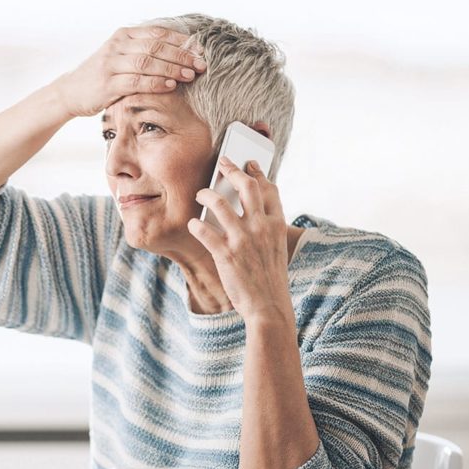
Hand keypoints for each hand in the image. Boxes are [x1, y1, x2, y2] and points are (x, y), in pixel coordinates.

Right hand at [52, 26, 206, 118]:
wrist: (71, 92)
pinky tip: (170, 85)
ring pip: (147, 62)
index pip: (158, 34)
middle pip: (156, 47)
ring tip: (189, 75)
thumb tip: (179, 54)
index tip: (200, 51)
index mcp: (124, 35)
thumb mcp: (121, 57)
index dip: (181, 42)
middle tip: (200, 65)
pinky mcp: (107, 84)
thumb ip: (143, 52)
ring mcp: (111, 64)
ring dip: (172, 68)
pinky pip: (136, 81)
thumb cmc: (102, 76)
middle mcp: (117, 46)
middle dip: (181, 56)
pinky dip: (155, 83)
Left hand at [187, 157, 292, 323]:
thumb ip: (266, 229)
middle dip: (232, 170)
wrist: (269, 306)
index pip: (269, 190)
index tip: (249, 165)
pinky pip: (204, 230)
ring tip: (200, 194)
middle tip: (222, 163)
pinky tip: (192, 225)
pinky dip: (195, 225)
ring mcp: (242, 239)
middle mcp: (260, 227)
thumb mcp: (276, 249)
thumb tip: (250, 215)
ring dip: (206, 194)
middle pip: (246, 186)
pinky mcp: (225, 253)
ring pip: (220, 203)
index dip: (258, 174)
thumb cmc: (271, 280)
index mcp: (276, 225)